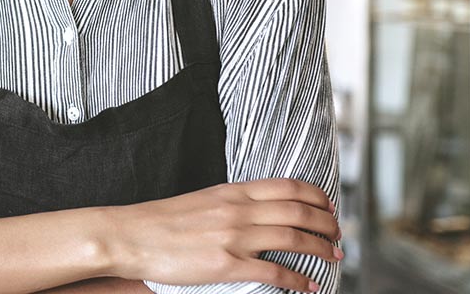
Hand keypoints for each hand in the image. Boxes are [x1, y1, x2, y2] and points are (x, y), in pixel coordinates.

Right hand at [100, 178, 340, 292]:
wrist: (130, 235)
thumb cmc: (161, 221)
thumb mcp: (202, 200)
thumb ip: (231, 203)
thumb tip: (257, 211)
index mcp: (231, 192)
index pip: (288, 186)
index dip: (317, 196)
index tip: (329, 206)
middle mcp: (237, 211)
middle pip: (299, 211)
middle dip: (327, 223)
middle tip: (339, 234)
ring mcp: (233, 237)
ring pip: (294, 238)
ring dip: (321, 248)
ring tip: (334, 256)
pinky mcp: (226, 265)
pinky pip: (275, 271)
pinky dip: (300, 280)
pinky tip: (311, 285)